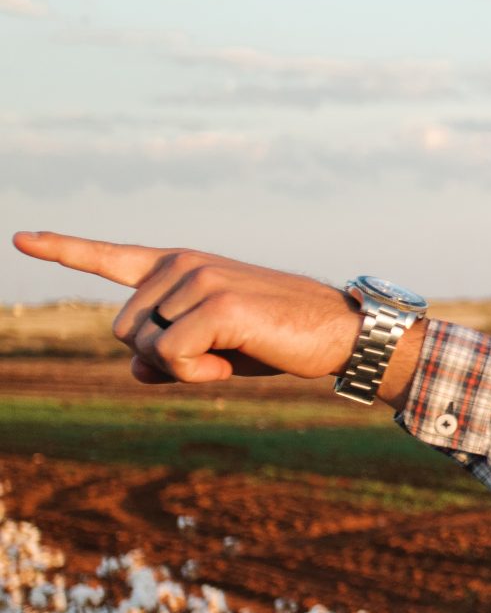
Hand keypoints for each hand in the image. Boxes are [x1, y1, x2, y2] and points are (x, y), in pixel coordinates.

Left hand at [10, 233, 423, 396]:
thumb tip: (138, 367)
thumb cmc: (273, 340)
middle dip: (160, 359)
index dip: (62, 249)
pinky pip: (171, 358)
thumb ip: (166, 356)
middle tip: (215, 356)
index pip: (110, 256)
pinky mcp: (216, 303)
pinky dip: (196, 376)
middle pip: (122, 332)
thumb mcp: (211, 352)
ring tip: (230, 354)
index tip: (20, 236)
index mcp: (178, 266)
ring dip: (181, 369)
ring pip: (144, 347)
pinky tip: (230, 365)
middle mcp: (181, 264)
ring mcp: (197, 279)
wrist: (337, 333)